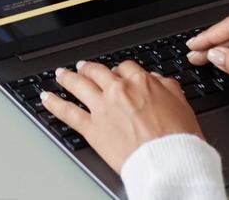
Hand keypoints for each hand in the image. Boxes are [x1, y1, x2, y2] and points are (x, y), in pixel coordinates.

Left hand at [42, 60, 202, 172]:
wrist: (169, 161)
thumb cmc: (179, 138)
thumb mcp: (182, 104)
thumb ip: (167, 87)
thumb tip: (157, 79)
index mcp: (141, 82)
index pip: (125, 68)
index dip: (119, 70)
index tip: (116, 73)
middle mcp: (118, 90)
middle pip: (98, 72)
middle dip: (89, 68)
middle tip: (83, 67)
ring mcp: (102, 107)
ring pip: (79, 85)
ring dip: (67, 78)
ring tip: (61, 74)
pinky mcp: (92, 128)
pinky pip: (68, 112)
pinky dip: (54, 103)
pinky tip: (46, 98)